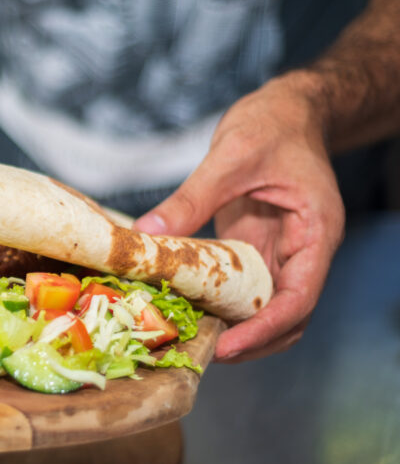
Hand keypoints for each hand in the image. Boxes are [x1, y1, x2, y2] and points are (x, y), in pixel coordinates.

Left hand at [134, 75, 344, 362]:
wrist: (285, 110)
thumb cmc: (272, 125)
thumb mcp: (230, 157)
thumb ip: (192, 198)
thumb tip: (147, 234)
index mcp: (315, 232)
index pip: (299, 298)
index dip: (264, 329)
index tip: (228, 347)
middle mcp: (303, 250)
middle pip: (287, 317)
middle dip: (251, 342)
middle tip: (202, 353)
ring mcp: (281, 252)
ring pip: (266, 308)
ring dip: (236, 329)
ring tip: (193, 340)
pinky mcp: (259, 249)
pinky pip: (245, 288)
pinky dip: (222, 305)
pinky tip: (190, 310)